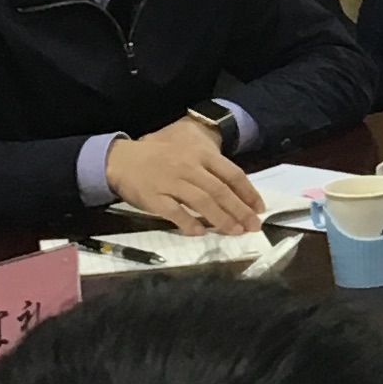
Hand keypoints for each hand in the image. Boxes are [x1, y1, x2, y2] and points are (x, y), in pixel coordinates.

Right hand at [107, 112, 267, 233]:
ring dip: (221, 219)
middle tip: (253, 226)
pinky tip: (201, 233)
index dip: (248, 193)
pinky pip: (175, 212)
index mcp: (201, 154)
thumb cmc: (160, 155)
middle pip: (220, 191)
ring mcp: (171, 181)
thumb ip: (210, 167)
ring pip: (202, 202)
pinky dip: (189, 223)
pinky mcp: (154, 196)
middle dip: (240, 210)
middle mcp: (189, 166)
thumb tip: (236, 192)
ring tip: (234, 232)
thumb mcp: (188, 150)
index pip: (232, 174)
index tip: (259, 208)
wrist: (122, 159)